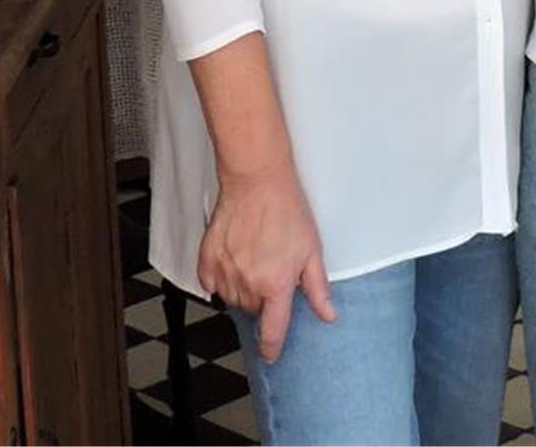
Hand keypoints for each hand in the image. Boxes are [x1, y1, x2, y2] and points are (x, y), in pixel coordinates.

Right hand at [197, 166, 335, 362]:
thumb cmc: (286, 210)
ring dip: (243, 289)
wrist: (256, 181)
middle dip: (263, 298)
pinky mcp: (207, 260)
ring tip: (254, 259)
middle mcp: (248, 283)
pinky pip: (211, 284)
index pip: (272, 331)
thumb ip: (317, 288)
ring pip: (232, 298)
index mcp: (275, 285)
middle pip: (253, 310)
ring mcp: (225, 272)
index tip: (271, 354)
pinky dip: (220, 278)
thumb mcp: (312, 250)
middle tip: (271, 271)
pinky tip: (233, 260)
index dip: (272, 347)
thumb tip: (328, 315)